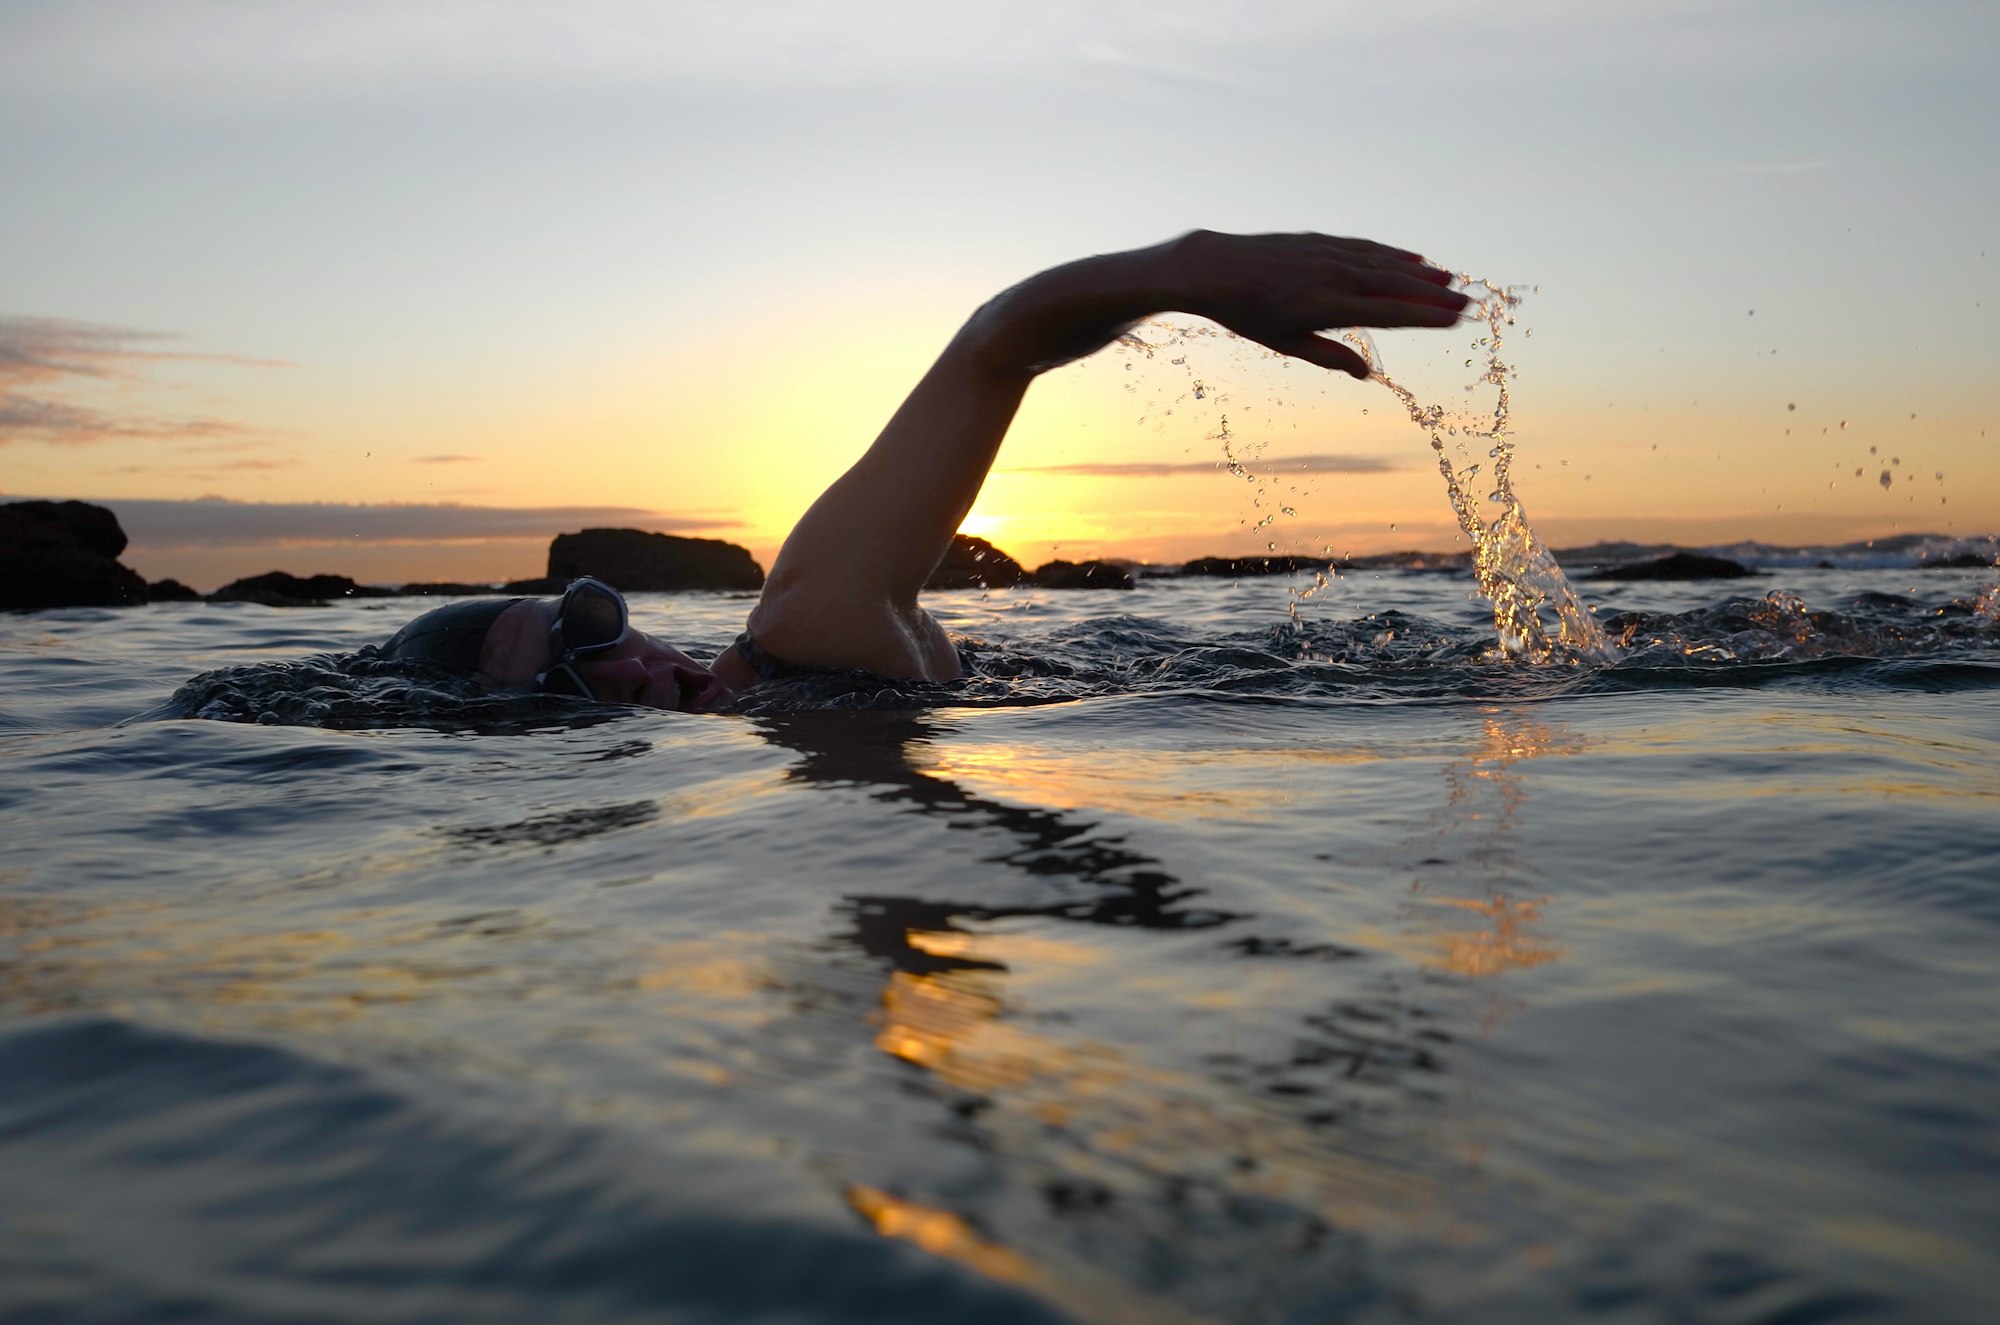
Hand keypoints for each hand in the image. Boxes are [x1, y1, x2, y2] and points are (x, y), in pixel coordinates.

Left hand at [1168, 230, 1467, 377]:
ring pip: (1383, 262)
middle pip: (1394, 286)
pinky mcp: (1319, 240)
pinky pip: (1364, 247)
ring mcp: (1327, 254)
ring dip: (1419, 271)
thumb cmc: (1248, 313)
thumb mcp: (1284, 343)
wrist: (1215, 267)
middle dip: (1433, 294)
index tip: (1455, 319)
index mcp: (1326, 307)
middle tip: (1468, 303)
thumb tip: (1365, 373)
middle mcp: (1332, 277)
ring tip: (1449, 279)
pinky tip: (1412, 258)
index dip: (1424, 316)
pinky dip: (1391, 253)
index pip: (1387, 312)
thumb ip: (1328, 356)